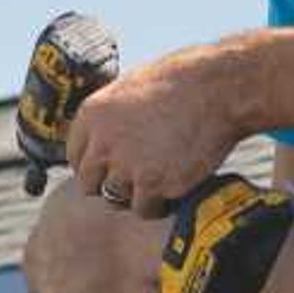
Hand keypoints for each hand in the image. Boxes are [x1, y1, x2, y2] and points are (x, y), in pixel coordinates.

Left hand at [68, 41, 246, 211]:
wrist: (218, 89)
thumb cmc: (183, 82)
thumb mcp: (133, 89)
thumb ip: (112, 118)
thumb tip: (104, 141)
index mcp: (92, 115)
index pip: (75, 155)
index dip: (94, 164)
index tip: (109, 168)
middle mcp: (103, 143)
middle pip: (89, 184)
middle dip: (110, 184)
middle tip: (136, 178)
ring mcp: (128, 167)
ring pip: (117, 200)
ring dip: (137, 195)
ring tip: (162, 178)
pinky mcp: (155, 185)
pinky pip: (146, 209)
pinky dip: (159, 204)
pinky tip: (174, 187)